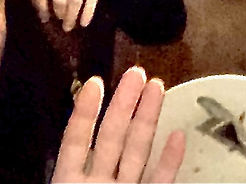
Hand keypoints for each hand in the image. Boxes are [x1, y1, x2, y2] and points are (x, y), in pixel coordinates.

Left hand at [52, 67, 185, 182]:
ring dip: (148, 118)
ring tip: (157, 85)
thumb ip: (67, 160)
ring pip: (137, 151)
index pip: (75, 141)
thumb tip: (70, 131)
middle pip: (111, 137)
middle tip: (136, 72)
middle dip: (124, 102)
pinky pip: (160, 180)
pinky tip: (178, 136)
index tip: (95, 82)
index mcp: (69, 183)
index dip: (84, 111)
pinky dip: (170, 160)